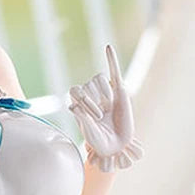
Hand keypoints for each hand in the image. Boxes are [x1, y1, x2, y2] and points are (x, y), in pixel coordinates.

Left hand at [68, 44, 143, 171]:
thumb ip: (83, 119)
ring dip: (103, 91)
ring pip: (98, 79)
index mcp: (80, 103)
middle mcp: (91, 96)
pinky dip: (111, 59)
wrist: (117, 146)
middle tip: (100, 116)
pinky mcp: (120, 91)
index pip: (76, 91)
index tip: (89, 115)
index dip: (81, 100)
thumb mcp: (89, 132)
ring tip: (108, 106)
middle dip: (92, 100)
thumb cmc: (99, 142)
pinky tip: (108, 47)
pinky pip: (114, 72)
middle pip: (88, 85)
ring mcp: (105, 93)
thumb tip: (74, 106)